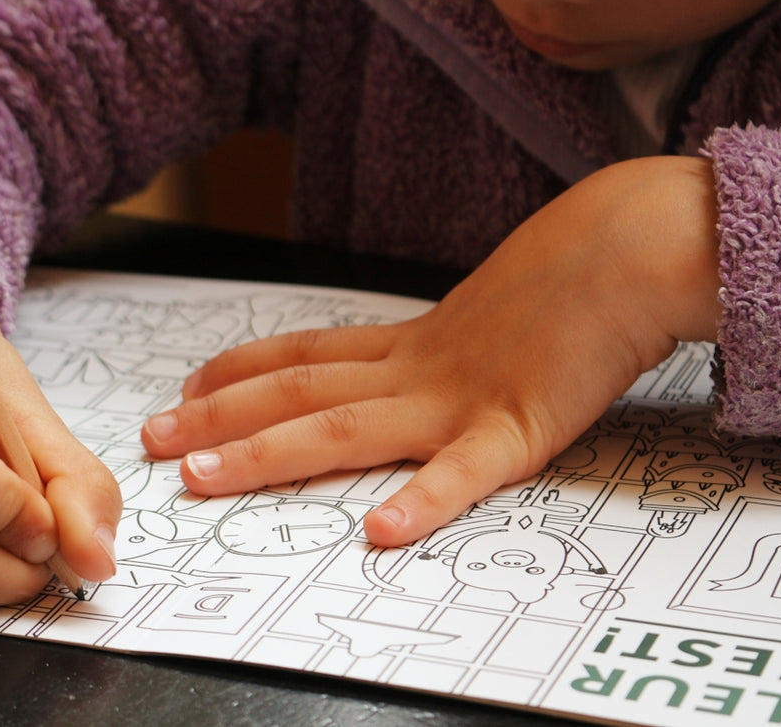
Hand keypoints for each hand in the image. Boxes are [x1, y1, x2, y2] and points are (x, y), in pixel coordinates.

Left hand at [142, 156, 721, 546]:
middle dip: (219, 418)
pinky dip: (424, 500)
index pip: (306, 352)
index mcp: (411, 342)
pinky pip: (466, 472)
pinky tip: (380, 532)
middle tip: (153, 439)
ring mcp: (459, 398)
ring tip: (206, 478)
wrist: (626, 249)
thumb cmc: (564, 277)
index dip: (241, 370)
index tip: (189, 385)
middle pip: (298, 392)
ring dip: (269, 455)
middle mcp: (416, 368)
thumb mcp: (484, 309)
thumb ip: (442, 342)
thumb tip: (408, 365)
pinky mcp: (520, 427)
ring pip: (345, 428)